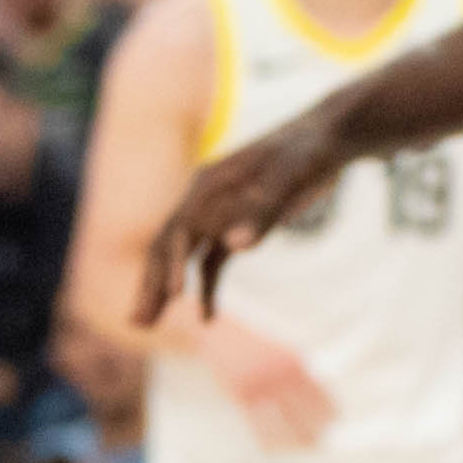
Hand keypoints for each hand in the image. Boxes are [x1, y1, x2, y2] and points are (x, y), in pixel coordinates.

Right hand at [148, 111, 355, 322]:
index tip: (174, 296)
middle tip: (138, 321)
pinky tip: (207, 318)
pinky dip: (206, 289)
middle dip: (151, 283)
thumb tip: (236, 247)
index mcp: (207, 185)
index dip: (174, 262)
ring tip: (147, 324)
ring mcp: (217, 214)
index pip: (179, 228)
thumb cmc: (306, 153)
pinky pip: (211, 262)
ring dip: (165, 290)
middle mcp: (203, 200)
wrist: (324, 139)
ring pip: (183, 257)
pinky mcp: (234, 226)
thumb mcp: (289, 178)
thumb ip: (263, 212)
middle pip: (168, 246)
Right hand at [194, 316, 336, 450]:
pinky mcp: (242, 394)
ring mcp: (260, 385)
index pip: (319, 393)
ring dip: (293, 440)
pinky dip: (266, 440)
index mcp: (294, 361)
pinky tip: (271, 448)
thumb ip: (299, 372)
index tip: (335, 423)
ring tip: (300, 449)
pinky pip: (258, 424)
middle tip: (320, 443)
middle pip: (305, 412)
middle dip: (315, 430)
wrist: (221, 335)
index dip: (329, 411)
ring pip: (283, 423)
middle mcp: (279, 374)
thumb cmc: (255, 345)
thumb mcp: (282, 350)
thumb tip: (321, 398)